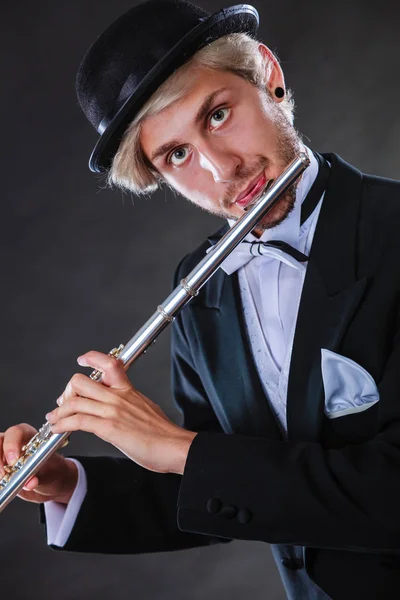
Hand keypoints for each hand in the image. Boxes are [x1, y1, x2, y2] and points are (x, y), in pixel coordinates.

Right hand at [0, 423, 77, 503]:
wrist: (52, 483)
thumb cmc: (53, 471)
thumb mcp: (50, 474)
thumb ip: (41, 477)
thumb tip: (30, 482)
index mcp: (30, 437)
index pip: (16, 432)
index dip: (11, 444)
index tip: (13, 460)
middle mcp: (15, 443)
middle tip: (4, 473)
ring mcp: (5, 454)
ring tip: (3, 480)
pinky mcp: (2, 466)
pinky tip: (3, 483)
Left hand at [46, 351, 196, 474]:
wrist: (174, 446)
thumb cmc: (163, 432)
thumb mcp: (146, 407)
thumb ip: (129, 402)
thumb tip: (118, 406)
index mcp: (128, 389)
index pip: (109, 363)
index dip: (92, 358)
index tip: (82, 361)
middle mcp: (118, 397)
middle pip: (81, 382)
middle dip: (67, 392)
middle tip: (65, 403)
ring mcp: (113, 411)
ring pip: (75, 401)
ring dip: (59, 411)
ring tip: (54, 419)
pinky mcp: (109, 428)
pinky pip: (77, 421)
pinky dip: (62, 424)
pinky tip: (58, 429)